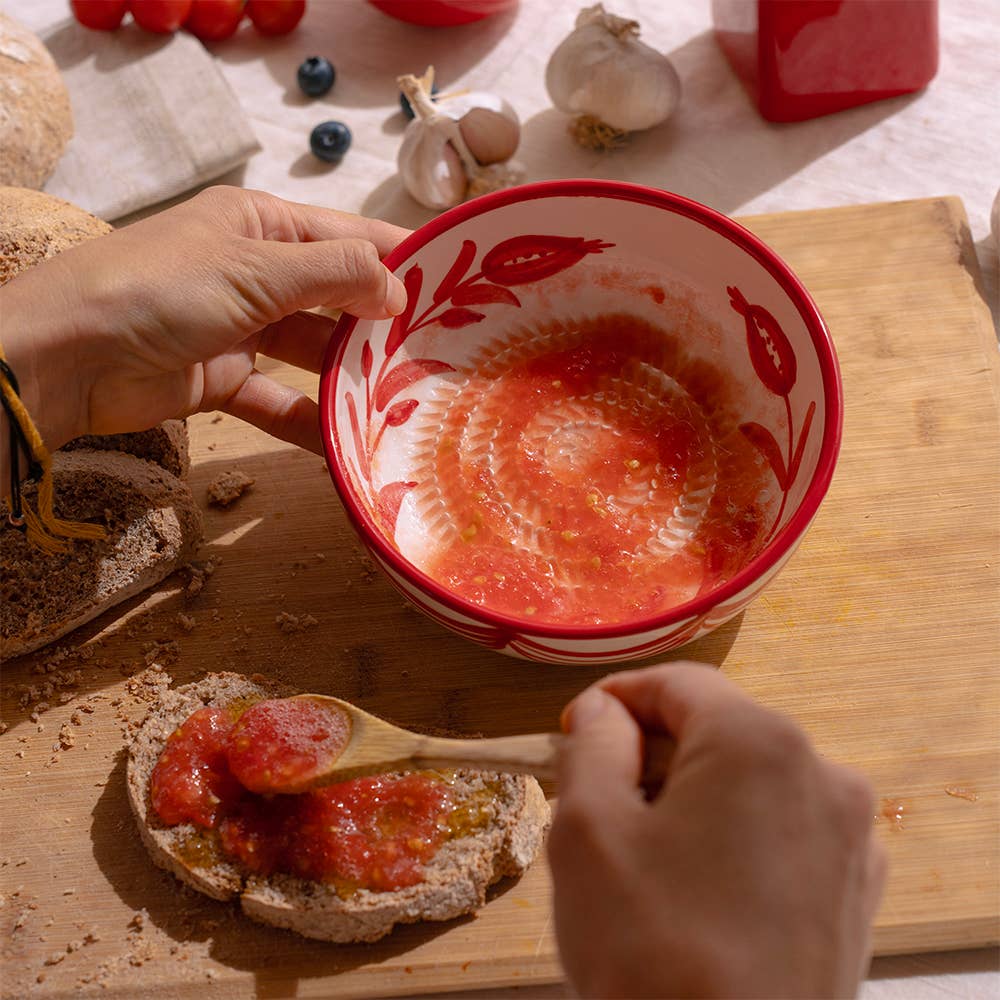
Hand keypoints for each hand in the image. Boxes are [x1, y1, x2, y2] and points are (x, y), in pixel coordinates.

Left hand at [0, 186, 408, 459]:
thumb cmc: (159, 289)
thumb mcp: (254, 269)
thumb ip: (333, 275)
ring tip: (407, 401)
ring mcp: (242, 329)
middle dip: (384, 325)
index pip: (349, 238)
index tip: (458, 288)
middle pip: (337, 298)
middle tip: (443, 355)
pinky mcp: (225, 380)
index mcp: (263, 226)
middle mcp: (257, 272)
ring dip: (352, 376)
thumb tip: (400, 288)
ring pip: (314, 354)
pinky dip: (311, 421)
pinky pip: (282, 401)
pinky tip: (350, 441)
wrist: (67, 356)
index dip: (400, 260)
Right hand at [548, 662, 885, 998]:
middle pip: (719, 729)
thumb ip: (590, 745)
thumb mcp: (587, 830)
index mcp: (760, 743)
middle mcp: (823, 774)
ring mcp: (850, 836)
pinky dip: (737, 838)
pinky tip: (700, 893)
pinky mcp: (856, 890)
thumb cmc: (652, 952)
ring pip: (751, 781)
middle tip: (602, 804)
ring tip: (648, 859)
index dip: (617, 700)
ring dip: (694, 797)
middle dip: (654, 753)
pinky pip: (785, 831)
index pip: (679, 683)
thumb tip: (600, 710)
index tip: (575, 733)